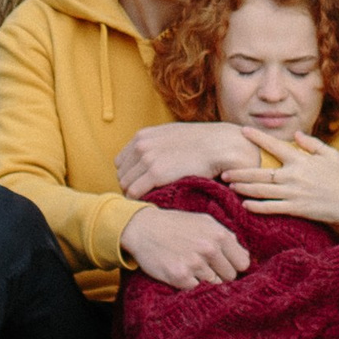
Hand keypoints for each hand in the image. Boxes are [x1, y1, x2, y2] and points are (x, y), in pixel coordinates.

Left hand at [115, 123, 258, 196]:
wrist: (218, 145)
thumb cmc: (199, 143)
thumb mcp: (171, 135)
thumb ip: (155, 145)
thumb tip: (146, 158)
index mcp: (143, 136)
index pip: (120, 162)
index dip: (130, 175)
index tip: (141, 185)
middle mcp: (141, 145)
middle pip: (122, 175)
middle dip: (131, 186)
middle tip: (147, 197)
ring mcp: (147, 158)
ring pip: (126, 186)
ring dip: (135, 195)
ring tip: (151, 200)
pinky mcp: (156, 173)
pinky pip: (134, 193)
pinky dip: (140, 200)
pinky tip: (153, 202)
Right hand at [121, 203, 250, 288]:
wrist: (144, 228)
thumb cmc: (177, 225)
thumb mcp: (205, 222)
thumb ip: (226, 238)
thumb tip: (247, 258)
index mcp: (219, 234)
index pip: (243, 263)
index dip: (234, 265)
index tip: (224, 264)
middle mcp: (209, 249)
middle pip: (230, 276)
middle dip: (220, 273)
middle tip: (204, 265)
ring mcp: (195, 264)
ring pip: (214, 284)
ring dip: (204, 280)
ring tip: (191, 267)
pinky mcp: (180, 277)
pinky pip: (197, 290)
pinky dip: (191, 285)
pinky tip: (182, 273)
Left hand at [233, 132, 338, 254]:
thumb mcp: (331, 155)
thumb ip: (312, 143)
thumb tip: (296, 134)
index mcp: (301, 160)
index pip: (275, 145)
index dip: (257, 138)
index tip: (242, 131)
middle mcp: (294, 176)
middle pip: (260, 173)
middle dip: (240, 172)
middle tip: (224, 170)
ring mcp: (294, 194)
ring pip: (262, 191)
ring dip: (244, 189)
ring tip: (230, 186)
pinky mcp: (297, 209)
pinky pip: (273, 208)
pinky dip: (257, 207)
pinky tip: (245, 205)